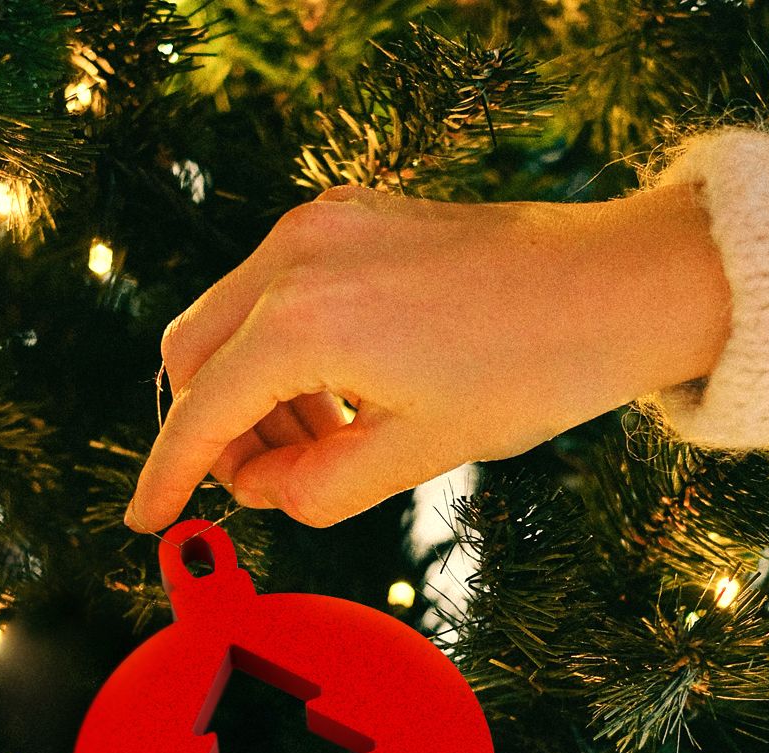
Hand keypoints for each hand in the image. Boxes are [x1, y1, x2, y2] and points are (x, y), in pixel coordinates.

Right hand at [126, 181, 729, 531]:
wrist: (620, 284)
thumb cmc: (532, 369)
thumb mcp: (416, 453)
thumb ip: (318, 488)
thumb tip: (262, 491)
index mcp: (304, 318)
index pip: (204, 411)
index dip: (170, 475)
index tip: (149, 520)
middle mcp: (297, 253)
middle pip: (193, 352)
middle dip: (213, 429)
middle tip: (269, 483)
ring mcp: (324, 223)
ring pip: (232, 320)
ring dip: (254, 394)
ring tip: (327, 445)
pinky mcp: (353, 216)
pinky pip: (278, 291)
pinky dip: (286, 352)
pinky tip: (347, 395)